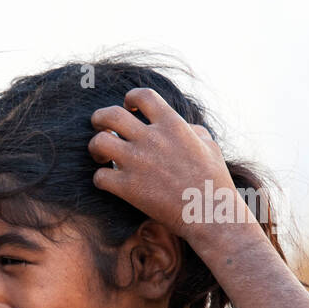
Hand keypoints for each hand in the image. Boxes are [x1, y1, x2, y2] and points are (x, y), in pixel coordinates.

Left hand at [88, 87, 254, 242]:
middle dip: (99, 118)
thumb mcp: (209, 145)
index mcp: (172, 124)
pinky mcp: (128, 188)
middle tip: (100, 127)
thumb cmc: (212, 180)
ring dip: (95, 147)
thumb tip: (182, 126)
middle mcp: (152, 139)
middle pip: (110, 115)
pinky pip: (99, 176)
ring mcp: (137, 162)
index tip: (129, 108)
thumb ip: (191, 131)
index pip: (143, 95)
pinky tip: (109, 182)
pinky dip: (100, 178)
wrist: (209, 213)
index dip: (130, 98)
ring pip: (98, 142)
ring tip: (102, 157)